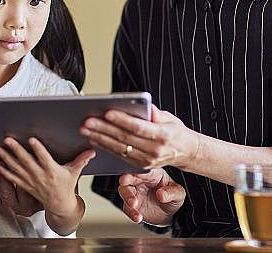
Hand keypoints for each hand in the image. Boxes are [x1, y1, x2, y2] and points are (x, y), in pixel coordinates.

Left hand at [0, 137, 94, 216]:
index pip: (44, 158)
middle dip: (16, 150)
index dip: (37, 149)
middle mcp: (40, 176)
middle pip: (26, 161)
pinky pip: (13, 178)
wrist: (59, 204)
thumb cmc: (66, 186)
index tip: (31, 139)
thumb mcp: (74, 172)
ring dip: (5, 158)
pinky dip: (4, 172)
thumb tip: (91, 151)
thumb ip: (81, 160)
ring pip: (16, 168)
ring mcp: (31, 181)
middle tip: (8, 140)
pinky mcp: (25, 185)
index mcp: (52, 170)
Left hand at [80, 105, 199, 169]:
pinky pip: (120, 156)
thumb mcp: (170, 118)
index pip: (138, 127)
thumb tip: (143, 105)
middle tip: (87, 121)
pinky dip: (105, 147)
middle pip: (124, 138)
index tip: (107, 112)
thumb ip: (155, 113)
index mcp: (162, 135)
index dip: (122, 120)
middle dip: (103, 129)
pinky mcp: (140, 166)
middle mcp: (154, 150)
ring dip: (100, 139)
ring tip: (86, 130)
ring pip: (119, 149)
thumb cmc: (176, 132)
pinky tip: (94, 139)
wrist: (186, 153)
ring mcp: (146, 160)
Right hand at [118, 168, 184, 225]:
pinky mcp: (131, 205)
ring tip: (134, 206)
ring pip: (124, 191)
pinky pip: (127, 208)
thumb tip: (161, 194)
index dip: (135, 172)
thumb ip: (172, 192)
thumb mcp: (178, 194)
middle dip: (127, 184)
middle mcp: (140, 180)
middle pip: (128, 179)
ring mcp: (135, 192)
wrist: (169, 213)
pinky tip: (138, 217)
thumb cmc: (173, 197)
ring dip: (127, 198)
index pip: (142, 170)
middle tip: (131, 194)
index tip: (128, 177)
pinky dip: (131, 213)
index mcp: (152, 173)